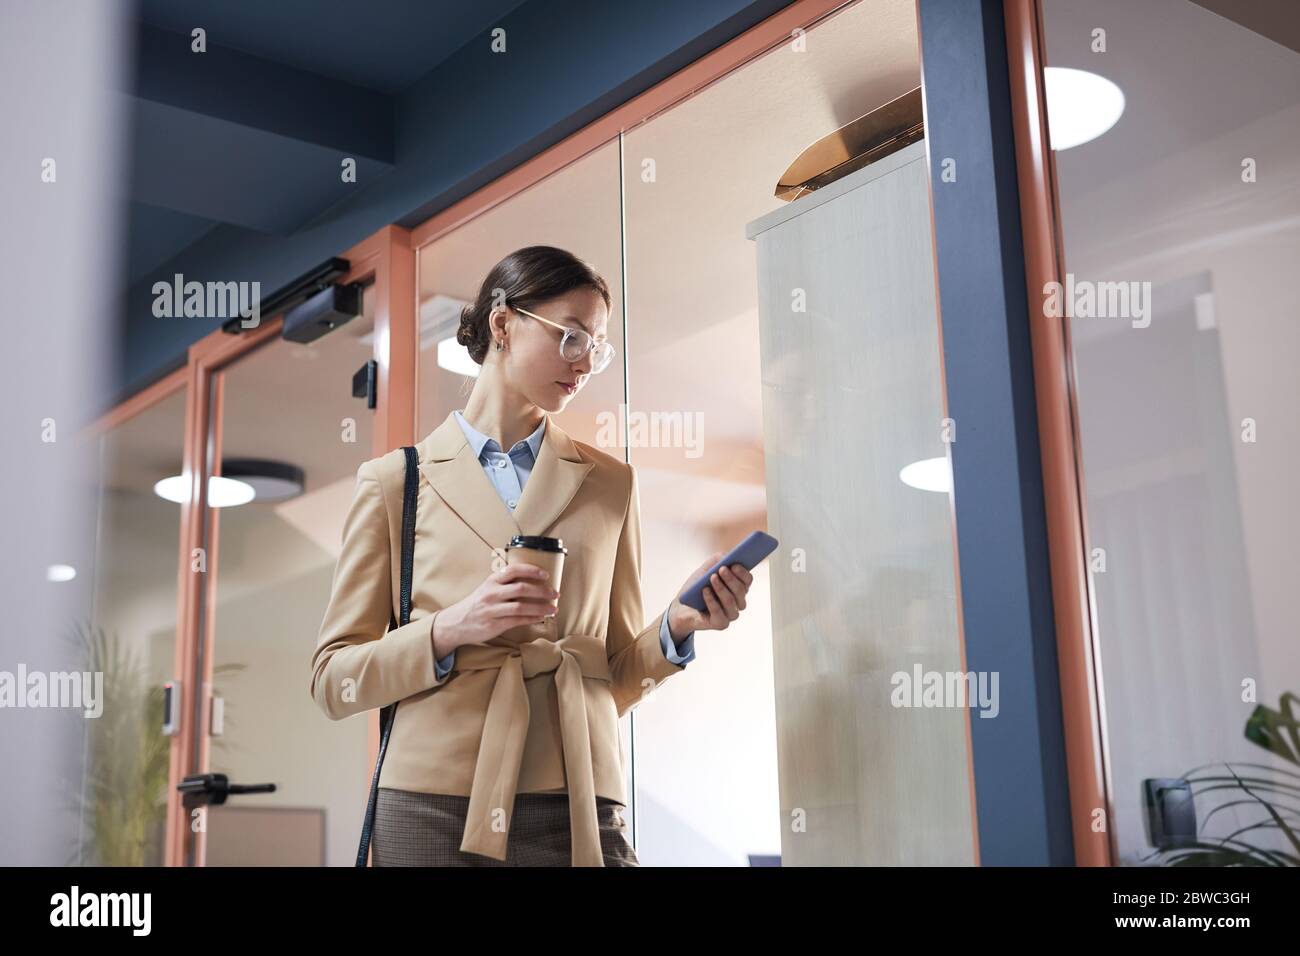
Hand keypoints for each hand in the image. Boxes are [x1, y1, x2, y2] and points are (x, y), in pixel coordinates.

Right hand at [434, 563, 558, 655]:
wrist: (456, 623)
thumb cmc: (477, 604)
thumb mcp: (487, 588)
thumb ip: (505, 584)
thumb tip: (533, 581)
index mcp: (492, 581)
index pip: (513, 570)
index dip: (531, 570)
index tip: (545, 574)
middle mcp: (491, 593)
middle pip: (521, 589)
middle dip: (542, 591)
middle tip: (556, 593)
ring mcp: (492, 610)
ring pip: (521, 607)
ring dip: (541, 608)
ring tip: (553, 609)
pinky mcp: (494, 625)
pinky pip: (517, 621)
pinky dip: (532, 619)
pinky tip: (541, 618)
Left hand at [666, 552, 752, 640]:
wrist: (682, 606)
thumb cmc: (697, 587)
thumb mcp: (705, 570)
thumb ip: (717, 561)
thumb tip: (726, 556)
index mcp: (739, 588)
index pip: (748, 580)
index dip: (742, 572)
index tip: (734, 564)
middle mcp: (738, 602)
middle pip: (741, 590)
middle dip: (731, 579)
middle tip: (721, 569)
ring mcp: (731, 614)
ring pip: (731, 601)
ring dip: (721, 588)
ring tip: (712, 577)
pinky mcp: (721, 624)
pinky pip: (719, 612)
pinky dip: (711, 600)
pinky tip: (705, 591)